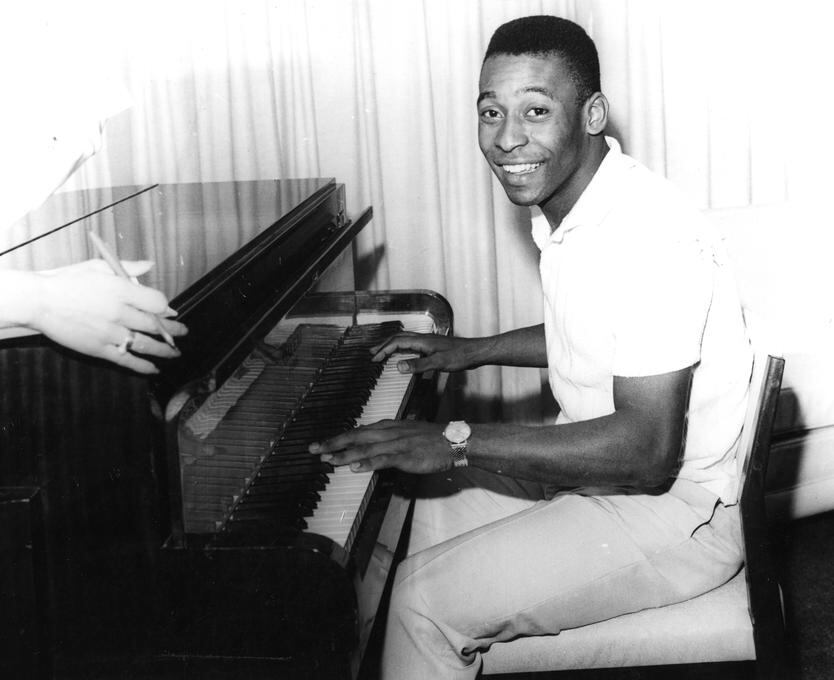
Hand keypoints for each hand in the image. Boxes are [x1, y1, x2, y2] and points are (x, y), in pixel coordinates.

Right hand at [30, 259, 187, 373]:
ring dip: (165, 351)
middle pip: (155, 325)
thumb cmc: (68, 281)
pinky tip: (154, 369)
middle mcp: (120, 313)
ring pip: (146, 344)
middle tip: (183, 332)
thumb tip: (150, 265)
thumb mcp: (99, 267)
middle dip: (173, 330)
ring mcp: (110, 333)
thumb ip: (128, 268)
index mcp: (121, 290)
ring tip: (176, 353)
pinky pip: (127, 360)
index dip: (167, 308)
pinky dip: (143, 366)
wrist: (39, 301)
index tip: (171, 312)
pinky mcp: (99, 348)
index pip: (157, 302)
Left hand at [309, 419, 451, 473]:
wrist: (454, 439)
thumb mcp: (407, 433)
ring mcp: (397, 443)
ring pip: (365, 448)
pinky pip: (384, 460)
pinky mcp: (406, 456)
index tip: (322, 443)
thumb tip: (372, 448)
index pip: (358, 431)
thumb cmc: (432, 439)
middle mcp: (389, 432)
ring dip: (344, 454)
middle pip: (356, 437)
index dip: (339, 437)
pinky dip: (368, 463)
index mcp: (389, 426)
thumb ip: (389, 439)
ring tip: (327, 460)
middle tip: (313, 449)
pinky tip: (354, 468)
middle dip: (333, 443)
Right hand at [370, 332, 477, 373]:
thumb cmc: (460, 356)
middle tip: (372, 353)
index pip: (397, 343)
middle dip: (383, 345)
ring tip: (382, 352)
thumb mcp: (438, 363)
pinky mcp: (432, 346)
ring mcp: (428, 341)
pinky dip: (402, 347)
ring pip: (404, 339)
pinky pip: (412, 344)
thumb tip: (398, 367)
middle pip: (398, 338)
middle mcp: (423, 338)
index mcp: (422, 341)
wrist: (475, 352)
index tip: (374, 359)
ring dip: (391, 345)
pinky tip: (403, 353)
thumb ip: (418, 365)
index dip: (384, 350)